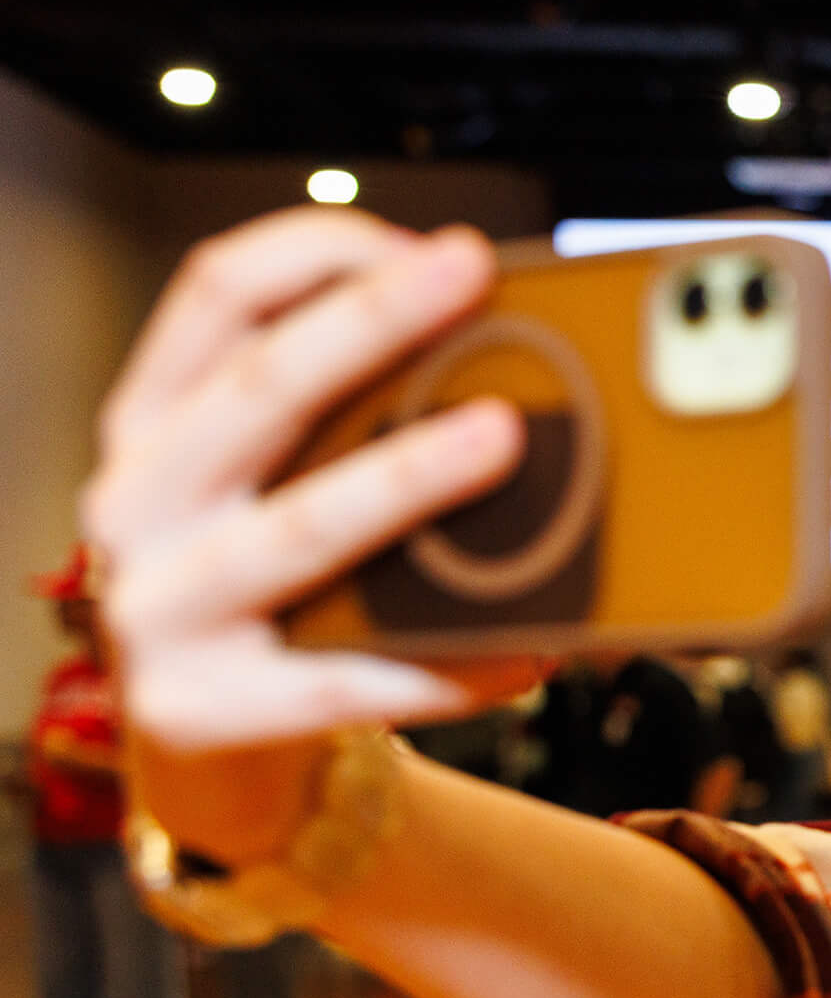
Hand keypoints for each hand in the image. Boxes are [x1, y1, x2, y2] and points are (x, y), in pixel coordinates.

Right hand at [81, 209, 537, 863]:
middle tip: (474, 277)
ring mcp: (157, 611)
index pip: (217, 295)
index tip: (433, 242)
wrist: (211, 755)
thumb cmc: (278, 593)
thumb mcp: (275, 487)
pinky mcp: (202, 710)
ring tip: (503, 435)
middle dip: (372, 321)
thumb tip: (516, 364)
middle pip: (259, 388)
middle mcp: (135, 503)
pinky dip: (445, 660)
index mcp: (155, 424)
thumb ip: (349, 423)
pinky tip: (528, 645)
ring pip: (297, 528)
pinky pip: (347, 679)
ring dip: (406, 476)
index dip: (322, 250)